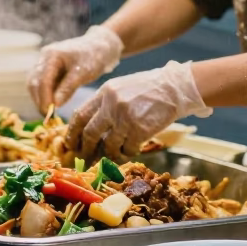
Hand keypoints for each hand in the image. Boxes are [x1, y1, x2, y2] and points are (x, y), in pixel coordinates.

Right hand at [27, 25, 123, 113]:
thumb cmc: (94, 56)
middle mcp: (44, 58)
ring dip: (40, 100)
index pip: (41, 80)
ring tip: (50, 115)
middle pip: (34, 83)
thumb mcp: (84, 72)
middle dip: (39, 101)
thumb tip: (55, 105)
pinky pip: (43, 85)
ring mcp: (45, 64)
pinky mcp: (49, 71)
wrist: (101, 46)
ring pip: (35, 85)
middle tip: (48, 118)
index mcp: (50, 55)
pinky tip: (52, 107)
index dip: (44, 98)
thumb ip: (68, 88)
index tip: (49, 114)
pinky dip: (45, 96)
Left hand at [65, 60, 211, 160]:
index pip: (80, 115)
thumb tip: (90, 128)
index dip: (73, 133)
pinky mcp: (140, 129)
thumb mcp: (121, 88)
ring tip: (117, 154)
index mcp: (105, 92)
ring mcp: (125, 117)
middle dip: (86, 149)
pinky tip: (133, 149)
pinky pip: (127, 149)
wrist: (175, 87)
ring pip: (108, 145)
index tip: (71, 144)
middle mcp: (111, 104)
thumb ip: (105, 104)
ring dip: (111, 154)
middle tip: (87, 157)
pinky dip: (128, 153)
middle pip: (90, 133)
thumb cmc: (149, 89)